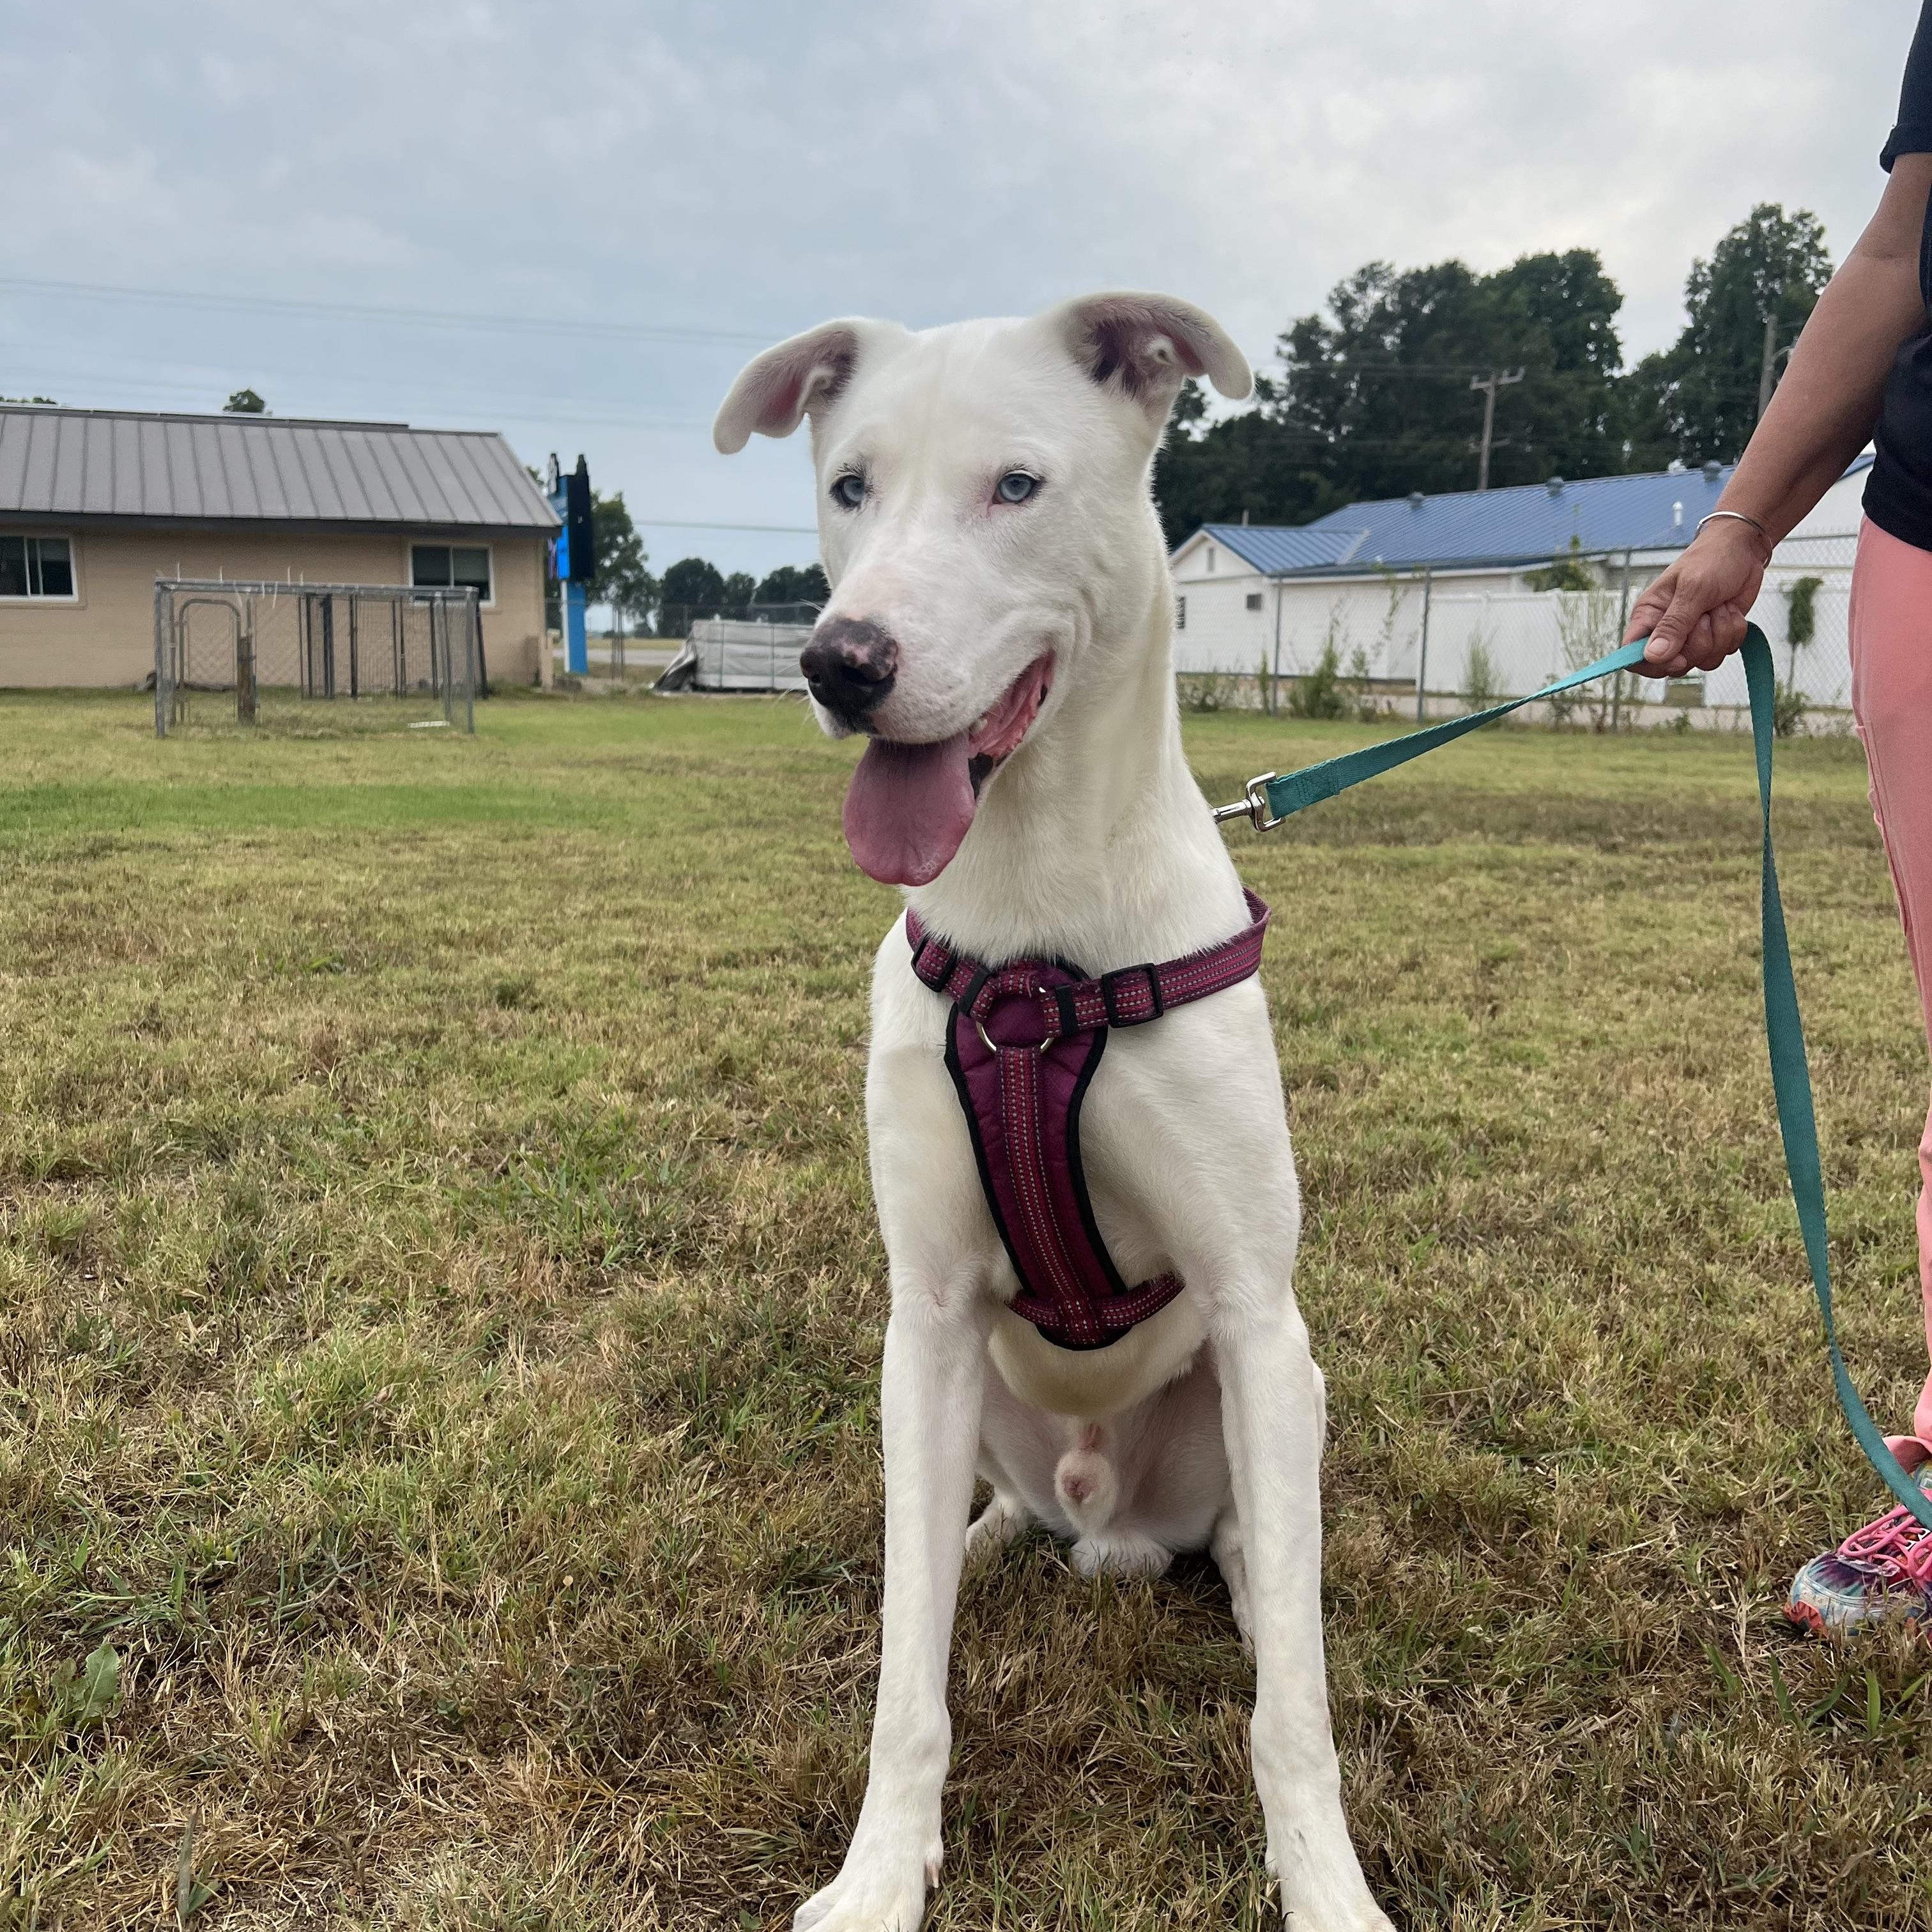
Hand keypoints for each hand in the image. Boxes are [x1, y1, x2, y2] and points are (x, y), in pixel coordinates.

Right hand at [1621, 519, 1770, 678]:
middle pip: (1672, 665)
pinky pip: (1723, 653)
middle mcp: (1666, 631)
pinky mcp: (1714, 638)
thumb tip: (1653, 656)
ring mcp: (1691, 637)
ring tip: (1719, 608)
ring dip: (1720, 635)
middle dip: (1697, 644)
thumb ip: (1673, 624)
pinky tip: (1730, 611)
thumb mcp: (1692, 589)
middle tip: (1705, 616)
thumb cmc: (1711, 559)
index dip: (1650, 663)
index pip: (1631, 655)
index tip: (1674, 655)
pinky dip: (1733, 633)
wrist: (1743, 549)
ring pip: (1702, 662)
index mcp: (1648, 616)